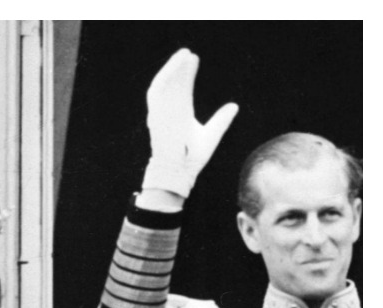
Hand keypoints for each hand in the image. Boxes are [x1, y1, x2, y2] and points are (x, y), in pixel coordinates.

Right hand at [142, 48, 238, 198]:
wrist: (179, 171)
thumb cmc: (193, 158)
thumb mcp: (211, 135)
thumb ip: (221, 120)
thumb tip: (234, 105)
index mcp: (181, 116)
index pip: (182, 90)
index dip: (187, 74)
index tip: (194, 59)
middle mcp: (170, 113)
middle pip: (173, 85)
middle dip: (180, 69)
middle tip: (190, 54)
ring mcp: (162, 114)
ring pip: (164, 85)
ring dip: (172, 69)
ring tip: (184, 55)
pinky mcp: (155, 116)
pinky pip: (156, 92)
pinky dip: (164, 78)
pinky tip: (173, 67)